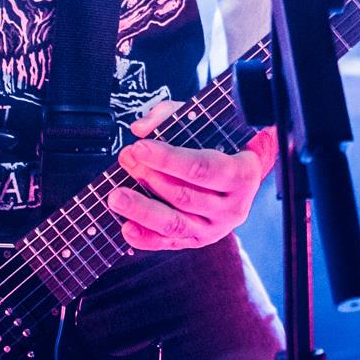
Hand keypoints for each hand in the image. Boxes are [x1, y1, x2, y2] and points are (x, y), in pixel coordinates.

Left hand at [107, 101, 278, 251]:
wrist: (242, 176)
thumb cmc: (221, 145)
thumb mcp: (204, 123)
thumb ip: (170, 116)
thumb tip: (140, 129)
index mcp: (242, 174)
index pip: (202, 168)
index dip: (168, 159)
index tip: (139, 147)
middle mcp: (233, 207)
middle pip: (185, 197)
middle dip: (150, 179)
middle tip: (126, 161)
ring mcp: (216, 228)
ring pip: (176, 224)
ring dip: (142, 210)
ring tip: (117, 197)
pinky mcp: (199, 241)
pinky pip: (170, 243)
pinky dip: (146, 238)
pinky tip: (127, 227)